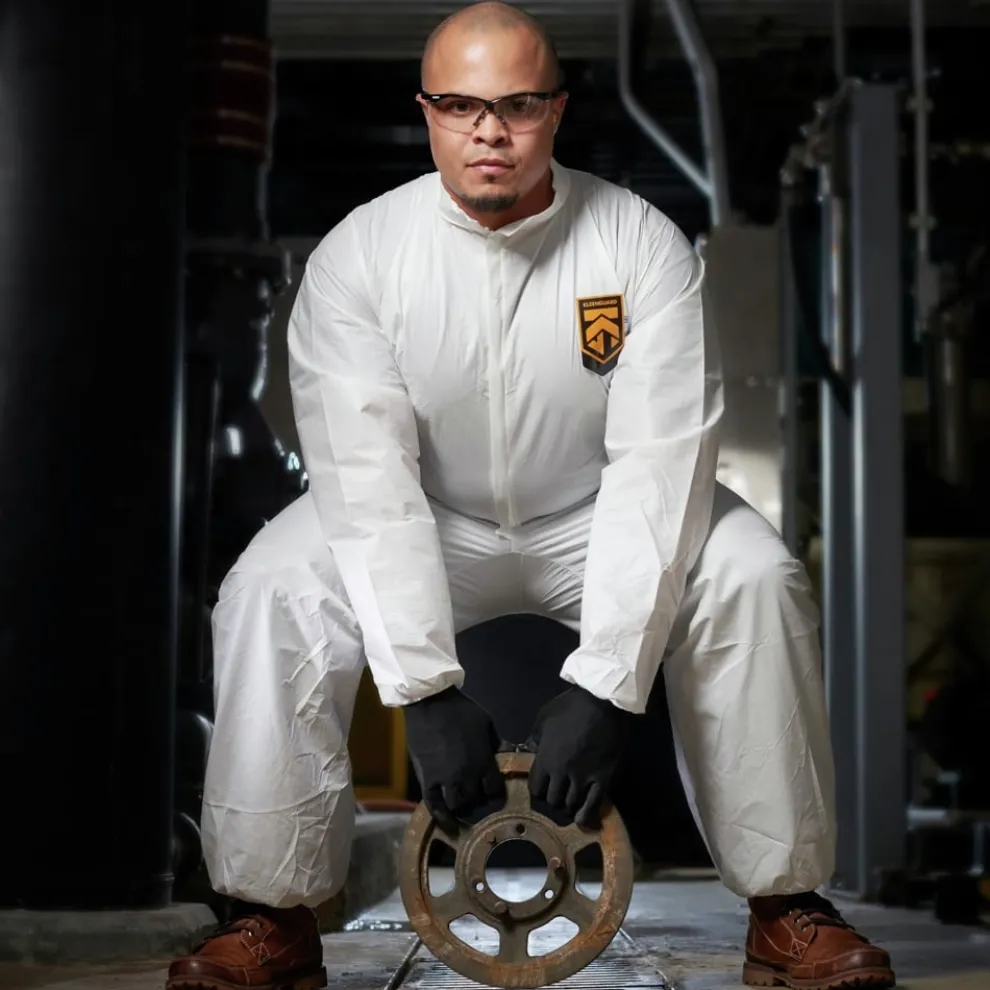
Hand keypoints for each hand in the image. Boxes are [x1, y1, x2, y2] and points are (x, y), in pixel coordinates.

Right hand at [403, 687, 504, 831]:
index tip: (494, 792)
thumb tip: (512, 754)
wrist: (430, 703)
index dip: (495, 793)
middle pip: (476, 801)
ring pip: (456, 806)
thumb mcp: (487, 723)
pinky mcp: (426, 779)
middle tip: (478, 801)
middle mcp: (466, 775)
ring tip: (463, 808)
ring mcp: (444, 779)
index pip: (495, 790)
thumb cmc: (460, 710)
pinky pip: (433, 805)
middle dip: (478, 802)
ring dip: (461, 808)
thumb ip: (499, 743)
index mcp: (483, 761)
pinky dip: (441, 818)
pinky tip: (448, 826)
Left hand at [526, 686, 632, 826]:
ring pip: (571, 804)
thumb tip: (530, 749)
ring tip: (570, 805)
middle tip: (558, 797)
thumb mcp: (544, 718)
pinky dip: (587, 815)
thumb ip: (535, 737)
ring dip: (569, 807)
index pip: (535, 788)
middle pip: (552, 800)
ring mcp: (583, 778)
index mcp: (545, 759)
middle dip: (553, 800)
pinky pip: (594, 803)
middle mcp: (562, 773)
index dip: (538, 790)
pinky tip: (583, 821)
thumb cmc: (570, 707)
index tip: (543, 788)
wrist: (602, 703)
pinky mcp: (602, 779)